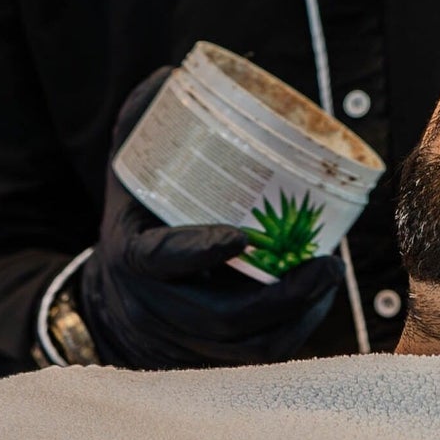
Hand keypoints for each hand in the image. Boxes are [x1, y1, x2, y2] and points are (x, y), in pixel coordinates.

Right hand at [75, 68, 348, 368]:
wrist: (109, 303)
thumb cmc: (135, 223)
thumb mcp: (129, 174)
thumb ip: (146, 125)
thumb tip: (172, 75)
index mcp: (132, 257)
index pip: (165, 260)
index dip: (203, 251)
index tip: (245, 236)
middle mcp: (154, 309)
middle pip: (223, 317)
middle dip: (283, 296)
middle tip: (327, 263)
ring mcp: (179, 343)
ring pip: (246, 347)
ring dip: (299, 317)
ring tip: (330, 279)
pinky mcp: (204, 364)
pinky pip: (255, 360)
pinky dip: (293, 334)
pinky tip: (318, 304)